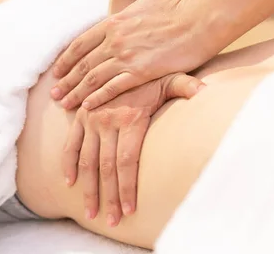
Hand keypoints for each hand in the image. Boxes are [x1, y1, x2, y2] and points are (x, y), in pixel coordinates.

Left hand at [51, 0, 216, 109]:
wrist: (201, 21)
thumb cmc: (178, 5)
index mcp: (114, 22)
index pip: (80, 44)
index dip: (65, 59)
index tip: (56, 71)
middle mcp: (115, 40)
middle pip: (82, 64)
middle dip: (66, 81)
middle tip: (54, 95)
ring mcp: (127, 57)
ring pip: (92, 78)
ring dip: (76, 93)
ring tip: (64, 104)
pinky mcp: (141, 72)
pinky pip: (113, 88)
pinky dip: (97, 98)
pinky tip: (87, 107)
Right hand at [62, 72, 204, 226]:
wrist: (120, 52)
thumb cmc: (152, 70)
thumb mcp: (170, 76)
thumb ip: (185, 86)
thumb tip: (205, 91)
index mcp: (130, 117)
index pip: (127, 161)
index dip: (127, 187)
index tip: (129, 211)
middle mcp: (108, 120)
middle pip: (106, 167)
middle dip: (109, 197)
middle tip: (111, 221)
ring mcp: (91, 119)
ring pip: (87, 161)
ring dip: (88, 189)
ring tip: (91, 212)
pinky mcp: (80, 116)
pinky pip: (71, 143)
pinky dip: (68, 164)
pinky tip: (69, 183)